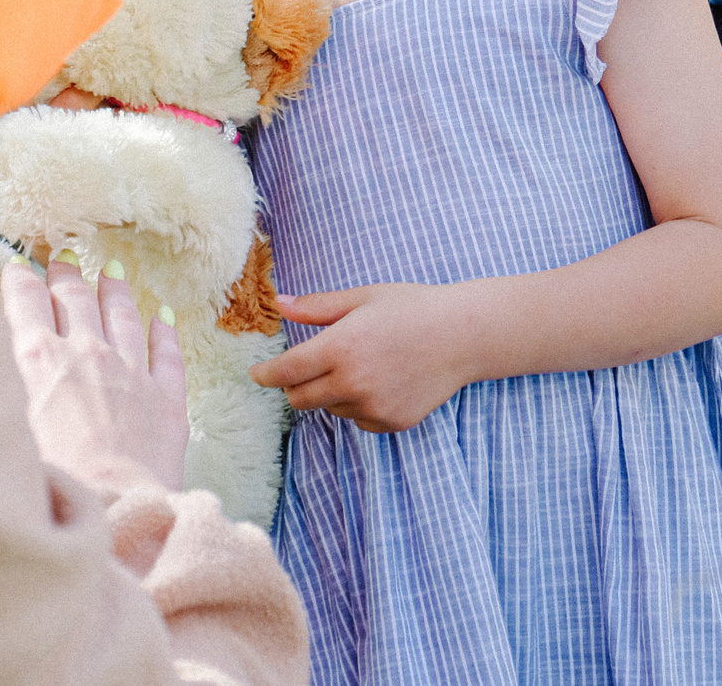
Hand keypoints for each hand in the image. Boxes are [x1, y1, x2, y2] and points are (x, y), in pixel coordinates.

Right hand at [1, 257, 187, 495]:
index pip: (26, 304)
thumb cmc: (48, 482)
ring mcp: (132, 373)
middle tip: (63, 257)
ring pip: (124, 316)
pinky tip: (164, 317)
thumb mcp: (5, 428)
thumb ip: (1, 386)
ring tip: (111, 271)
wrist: (114, 511)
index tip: (17, 265)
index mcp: (41, 361)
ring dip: (115, 291)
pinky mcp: (167, 399)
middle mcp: (87, 355)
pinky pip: (168, 354)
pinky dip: (165, 331)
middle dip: (66, 276)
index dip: (20, 281)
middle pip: (76, 301)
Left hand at [248, 283, 477, 432]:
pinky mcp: (390, 423)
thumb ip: (317, 307)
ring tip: (362, 364)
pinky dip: (358, 404)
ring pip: (330, 408)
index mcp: (340, 348)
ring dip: (331, 392)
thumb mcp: (363, 298)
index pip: (285, 373)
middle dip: (294, 385)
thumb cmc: (412, 308)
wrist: (464, 334)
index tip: (257, 374)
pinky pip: (358, 419)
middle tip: (305, 367)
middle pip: (300, 399)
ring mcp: (373, 407)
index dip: (265, 375)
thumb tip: (279, 302)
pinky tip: (382, 380)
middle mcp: (353, 383)